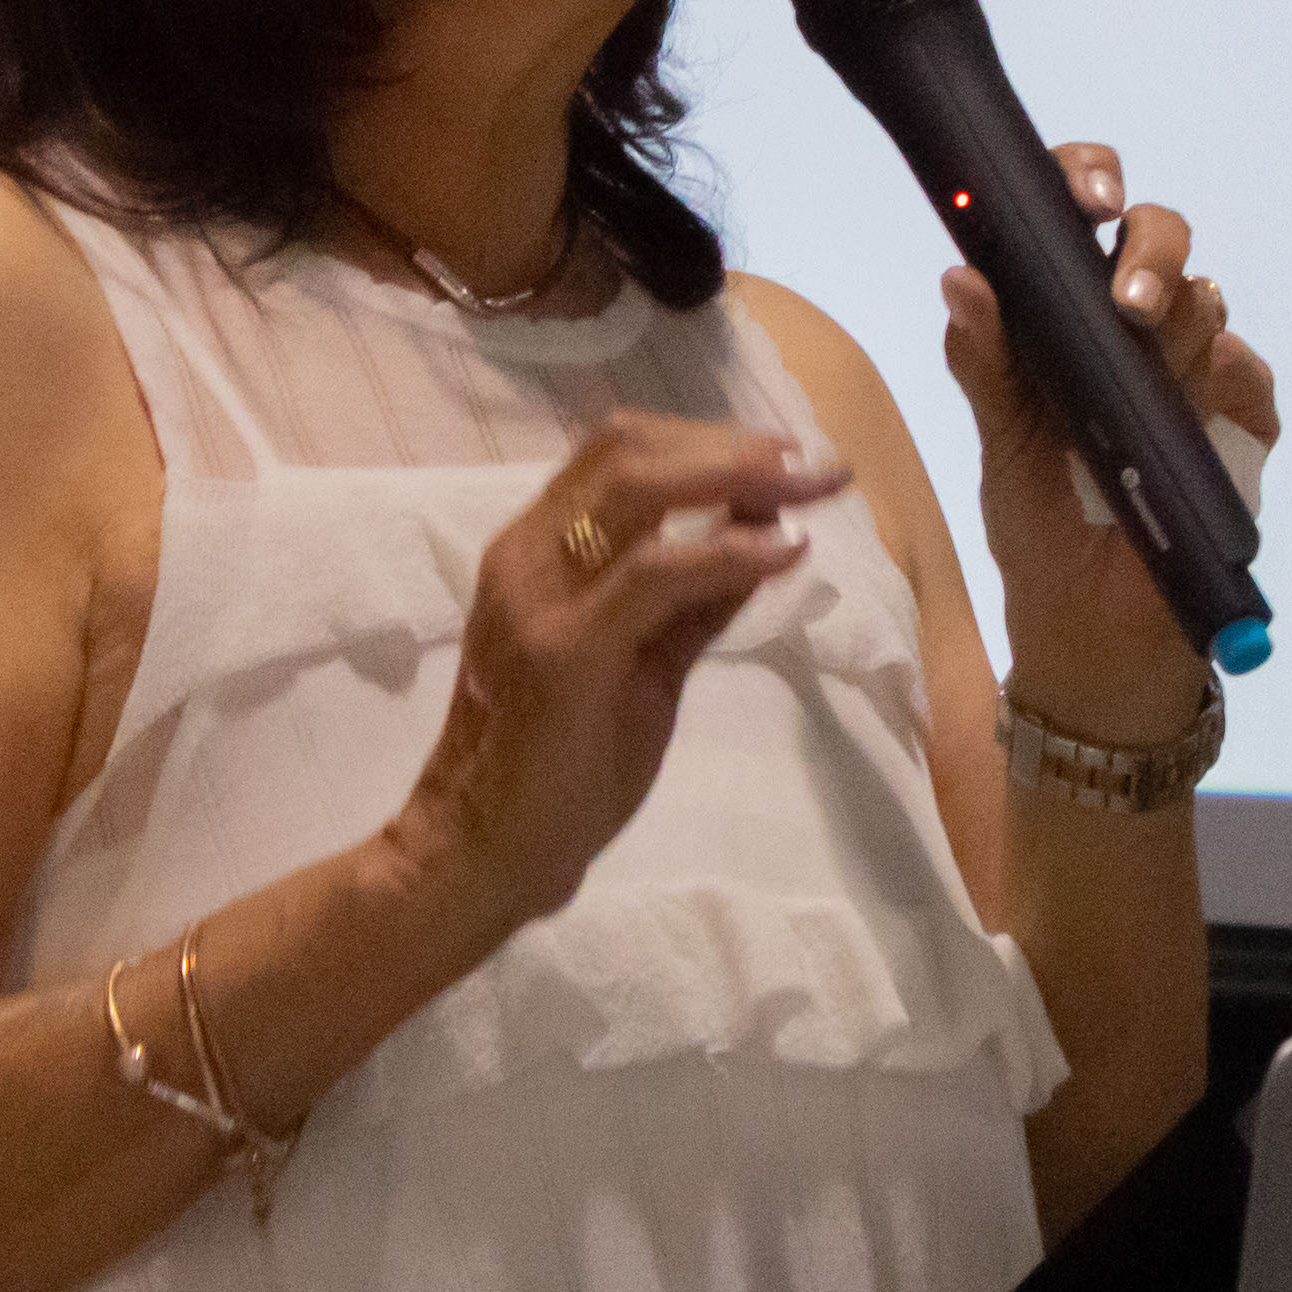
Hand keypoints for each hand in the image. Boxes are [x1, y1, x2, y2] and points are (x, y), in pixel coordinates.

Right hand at [387, 415, 856, 941]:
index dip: (704, 439)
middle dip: (730, 444)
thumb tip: (763, 538)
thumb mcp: (638, 663)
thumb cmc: (557, 766)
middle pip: (628, 448)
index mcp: (533, 550)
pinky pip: (656, 572)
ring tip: (809, 485)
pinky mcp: (566, 649)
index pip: (615, 453)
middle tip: (809, 461)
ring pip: (638, 484)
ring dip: (737, 475)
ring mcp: (540, 595)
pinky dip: (728, 550)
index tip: (780, 454)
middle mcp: (526, 554)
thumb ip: (689, 601)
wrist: (482, 851)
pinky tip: (785, 551)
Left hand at [941, 141, 1282, 748]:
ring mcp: (1192, 367)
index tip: (1085, 192)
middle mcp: (1132, 325)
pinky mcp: (1241, 417)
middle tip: (1128, 293)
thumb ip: (985, 362)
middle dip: (1149, 244)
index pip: (1078, 215)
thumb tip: (960, 277)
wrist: (1098, 633)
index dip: (1086, 180)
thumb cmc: (1040, 528)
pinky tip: (1204, 404)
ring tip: (1150, 355)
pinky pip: (1248, 372)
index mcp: (1063, 314)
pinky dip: (1228, 377)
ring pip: (1204, 298)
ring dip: (1179, 315)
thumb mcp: (1001, 444)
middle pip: (1158, 236)